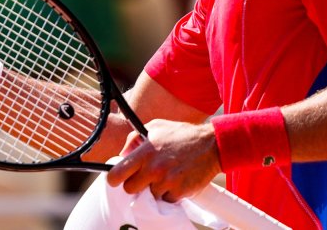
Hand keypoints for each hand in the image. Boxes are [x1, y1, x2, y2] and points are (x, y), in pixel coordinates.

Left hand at [106, 119, 220, 200]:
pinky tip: (176, 179)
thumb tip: (122, 155)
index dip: (114, 178)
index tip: (117, 178)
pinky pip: (166, 199)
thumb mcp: (155, 127)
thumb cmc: (181, 135)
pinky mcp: (180, 192)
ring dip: (155, 188)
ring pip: (149, 195)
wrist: (212, 145)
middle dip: (135, 184)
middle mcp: (154, 169)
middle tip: (144, 176)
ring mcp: (167, 182)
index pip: (117, 174)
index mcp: (144, 152)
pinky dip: (169, 193)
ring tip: (166, 173)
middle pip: (130, 189)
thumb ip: (134, 139)